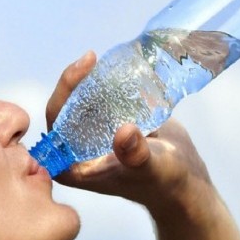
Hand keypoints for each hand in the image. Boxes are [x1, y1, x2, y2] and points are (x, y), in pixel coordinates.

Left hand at [43, 52, 213, 216]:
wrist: (184, 180)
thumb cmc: (164, 182)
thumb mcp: (151, 168)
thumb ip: (136, 154)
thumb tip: (124, 131)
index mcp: (71, 166)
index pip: (56, 123)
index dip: (63, 93)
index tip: (81, 69)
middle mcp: (75, 151)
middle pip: (65, 108)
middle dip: (75, 80)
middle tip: (91, 57)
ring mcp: (91, 138)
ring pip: (81, 102)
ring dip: (89, 80)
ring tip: (101, 60)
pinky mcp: (108, 126)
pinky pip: (100, 101)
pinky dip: (106, 84)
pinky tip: (115, 67)